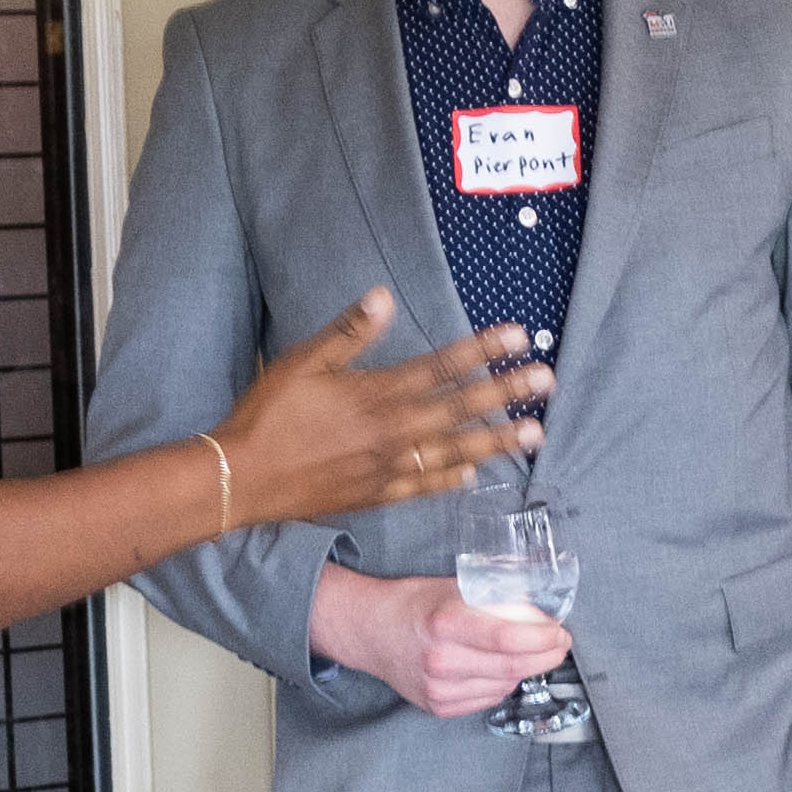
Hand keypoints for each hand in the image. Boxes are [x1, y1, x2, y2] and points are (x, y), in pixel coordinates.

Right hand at [212, 292, 543, 531]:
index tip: (519, 336)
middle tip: (548, 382)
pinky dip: (450, 479)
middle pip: (460, 408)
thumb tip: (384, 296)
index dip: (483, 350)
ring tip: (535, 432)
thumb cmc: (268, 414)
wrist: (243, 477)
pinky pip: (422, 487)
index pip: (441, 366)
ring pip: (453, 450)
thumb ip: (349, 332)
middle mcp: (391, 431)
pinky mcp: (375, 495)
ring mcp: (387, 467)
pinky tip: (474, 474)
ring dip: (496, 439)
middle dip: (506, 392)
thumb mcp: (303, 361)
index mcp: (376, 393)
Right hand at [310, 561, 571, 718]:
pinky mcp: (438, 706)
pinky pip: (487, 699)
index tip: (560, 631)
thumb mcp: (454, 587)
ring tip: (532, 654)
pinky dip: (502, 684)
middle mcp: (440, 660)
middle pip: (512, 666)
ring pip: (504, 686)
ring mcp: (438, 688)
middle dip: (546, 656)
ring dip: (526, 670)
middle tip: (560, 644)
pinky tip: (500, 669)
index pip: (509, 637)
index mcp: (445, 622)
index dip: (543, 637)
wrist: (372, 632)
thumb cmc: (415, 604)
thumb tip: (541, 607)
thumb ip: (495, 597)